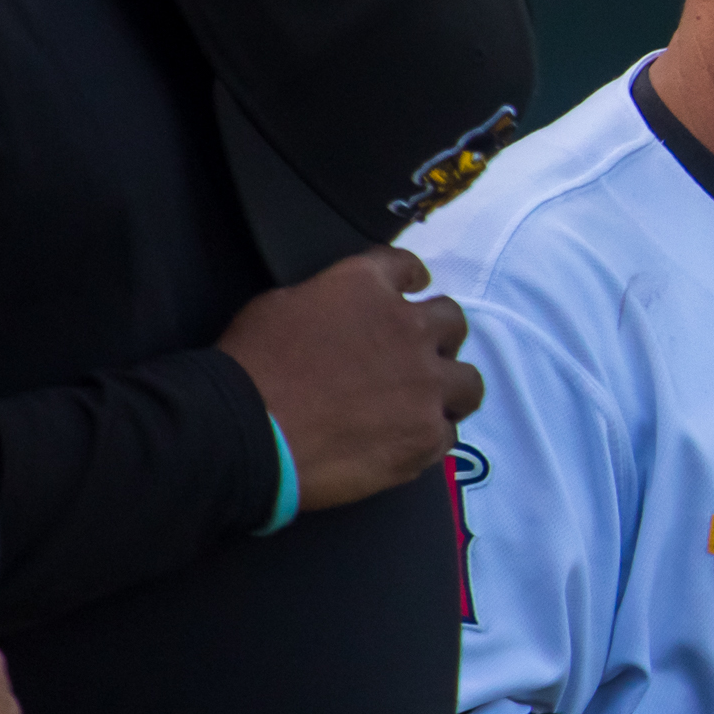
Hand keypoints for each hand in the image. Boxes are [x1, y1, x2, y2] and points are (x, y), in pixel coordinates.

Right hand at [218, 248, 480, 513]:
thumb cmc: (249, 366)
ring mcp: (425, 383)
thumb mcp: (280, 307)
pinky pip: (447, 434)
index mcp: (367, 286)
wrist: (245, 431)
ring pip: (468, 382)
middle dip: (438, 338)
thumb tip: (338, 316)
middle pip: (452, 323)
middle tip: (416, 359)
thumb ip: (325, 301)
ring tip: (429, 406)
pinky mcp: (425, 435)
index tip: (414, 290)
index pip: (407, 268)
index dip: (412, 280)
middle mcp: (410, 327)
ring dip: (450, 390)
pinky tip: (408, 445)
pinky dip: (429, 438)